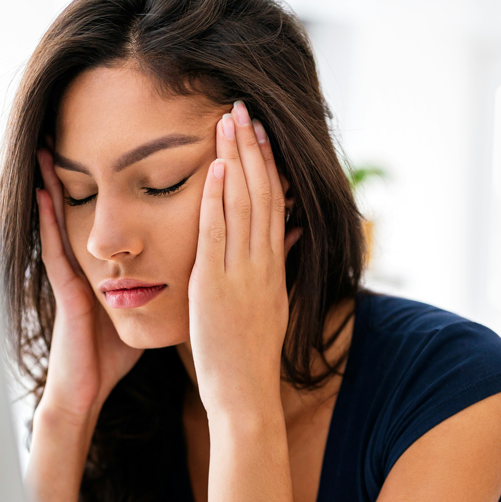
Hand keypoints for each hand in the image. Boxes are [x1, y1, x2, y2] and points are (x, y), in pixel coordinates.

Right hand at [35, 147, 143, 421]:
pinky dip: (46, 217)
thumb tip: (190, 271)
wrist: (91, 385)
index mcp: (111, 264)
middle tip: (84, 134)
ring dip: (58, 183)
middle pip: (91, 207)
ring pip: (66, 216)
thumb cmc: (114, 350)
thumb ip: (159, 288)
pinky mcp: (65, 285)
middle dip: (88, 172)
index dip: (122, 185)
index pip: (118, 214)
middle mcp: (89, 260)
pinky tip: (42, 190)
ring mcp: (74, 270)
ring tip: (52, 146)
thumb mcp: (140, 310)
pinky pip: (54, 245)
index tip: (130, 151)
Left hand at [188, 101, 300, 416]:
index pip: (273, 202)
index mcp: (273, 264)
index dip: (267, 163)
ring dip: (235, 160)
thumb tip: (288, 232)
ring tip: (228, 121)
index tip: (259, 131)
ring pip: (243, 205)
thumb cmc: (250, 351)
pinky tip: (212, 168)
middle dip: (252, 148)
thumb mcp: (271, 301)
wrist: (245, 393)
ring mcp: (241, 272)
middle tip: (243, 108)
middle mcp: (262, 262)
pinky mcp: (214, 285)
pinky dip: (215, 199)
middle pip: (262, 193)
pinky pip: (216, 235)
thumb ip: (276, 263)